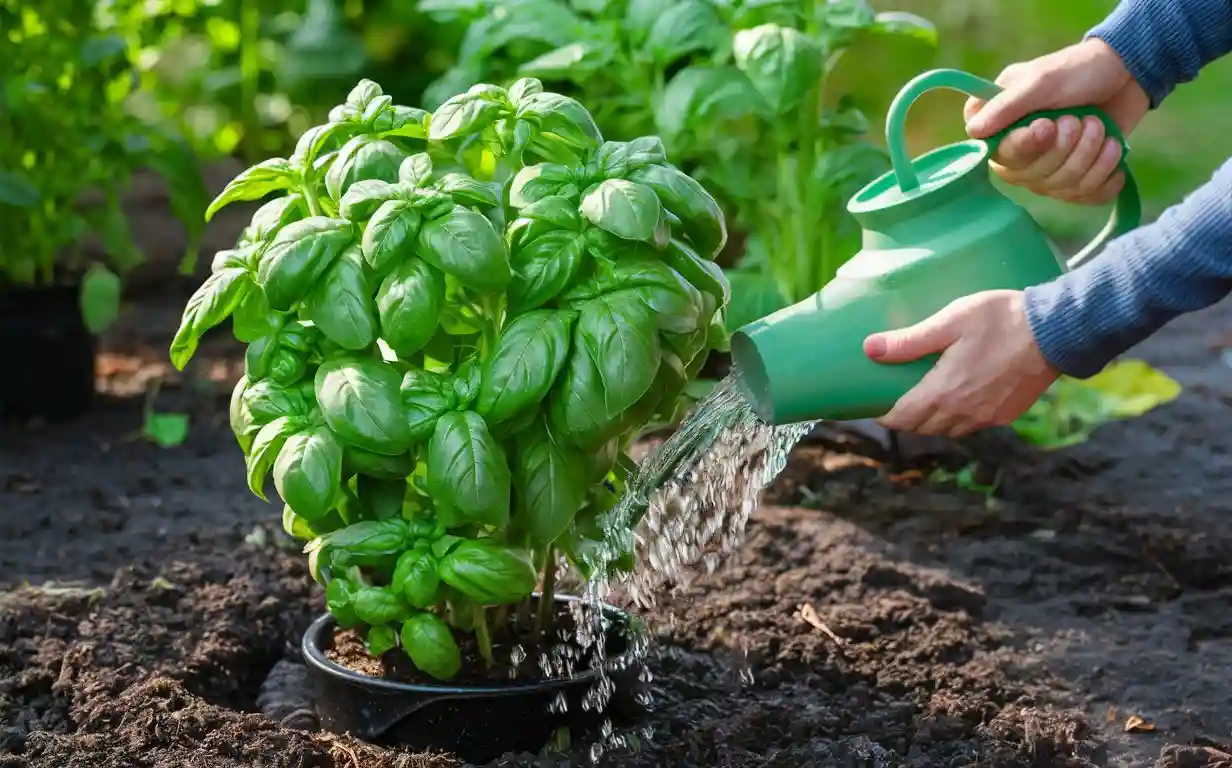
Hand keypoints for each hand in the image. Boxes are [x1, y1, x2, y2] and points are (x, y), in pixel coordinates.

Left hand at [863, 290, 1059, 437]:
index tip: (872, 406)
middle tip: (895, 400)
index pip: (902, 419)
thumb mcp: (950, 321)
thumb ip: (910, 340)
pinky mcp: (1005, 415)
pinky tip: (956, 400)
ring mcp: (986, 417)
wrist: (1055, 331)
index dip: (883, 416)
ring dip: (930, 422)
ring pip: (946, 431)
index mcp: (944, 392)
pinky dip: (956, 419)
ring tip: (923, 400)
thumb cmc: (1000, 320)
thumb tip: (870, 349)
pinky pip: (971, 426)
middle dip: (904, 419)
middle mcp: (962, 413)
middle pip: (922, 428)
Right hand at [964, 39, 1148, 204]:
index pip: (1000, 155)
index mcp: (997, 126)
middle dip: (1066, 147)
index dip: (1025, 146)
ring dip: (1090, 155)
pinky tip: (1111, 152)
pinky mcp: (1074, 179)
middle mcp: (1015, 153)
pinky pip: (1084, 196)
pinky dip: (1105, 176)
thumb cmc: (1076, 70)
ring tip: (1100, 126)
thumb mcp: (1041, 80)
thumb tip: (973, 131)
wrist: (1125, 73)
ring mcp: (1045, 169)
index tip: (1047, 125)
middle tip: (1081, 118)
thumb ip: (1007, 106)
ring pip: (1061, 187)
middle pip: (1032, 176)